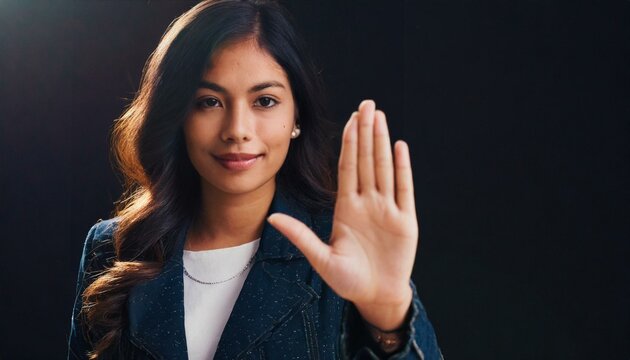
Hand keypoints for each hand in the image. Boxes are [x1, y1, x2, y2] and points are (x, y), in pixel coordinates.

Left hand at [268, 100, 417, 329]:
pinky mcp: (405, 221)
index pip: (348, 167)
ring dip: (382, 142)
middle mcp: (368, 203)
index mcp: (347, 208)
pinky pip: (404, 189)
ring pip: (384, 168)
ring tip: (380, 117)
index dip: (348, 143)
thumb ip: (300, 236)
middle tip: (366, 104)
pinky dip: (402, 168)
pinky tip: (399, 147)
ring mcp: (387, 209)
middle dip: (366, 132)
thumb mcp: (321, 258)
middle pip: (367, 160)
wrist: (375, 296)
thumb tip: (272, 218)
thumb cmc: (348, 280)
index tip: (349, 120)